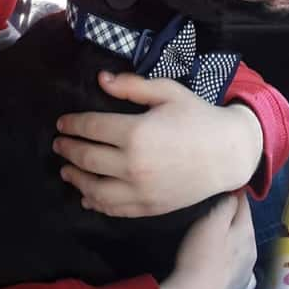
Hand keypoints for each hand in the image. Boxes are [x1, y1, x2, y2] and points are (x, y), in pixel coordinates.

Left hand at [53, 72, 263, 216]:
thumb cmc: (199, 118)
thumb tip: (101, 80)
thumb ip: (133, 85)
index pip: (91, 127)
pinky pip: (113, 208)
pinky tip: (87, 197)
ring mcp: (139, 189)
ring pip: (93, 188)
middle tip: (59, 144)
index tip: (62, 123)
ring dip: (75, 178)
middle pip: (87, 157)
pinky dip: (96, 203)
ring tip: (66, 170)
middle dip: (68, 149)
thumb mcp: (168, 93)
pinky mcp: (148, 207)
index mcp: (136, 132)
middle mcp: (132, 164)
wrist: (228, 153)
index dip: (73, 124)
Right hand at [160, 192, 256, 288]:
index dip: (234, 193)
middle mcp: (253, 250)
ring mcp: (248, 272)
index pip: (244, 203)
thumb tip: (237, 191)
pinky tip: (228, 266)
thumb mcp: (211, 220)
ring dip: (234, 241)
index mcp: (247, 231)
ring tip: (218, 240)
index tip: (224, 187)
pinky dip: (236, 266)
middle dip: (233, 218)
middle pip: (245, 226)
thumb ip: (227, 203)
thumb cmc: (200, 255)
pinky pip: (242, 272)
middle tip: (214, 214)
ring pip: (244, 248)